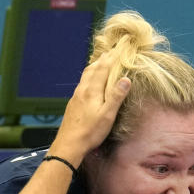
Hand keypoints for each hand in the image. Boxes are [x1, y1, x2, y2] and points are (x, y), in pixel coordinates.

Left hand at [49, 43, 130, 163]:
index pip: (103, 69)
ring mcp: (76, 96)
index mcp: (92, 90)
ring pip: (85, 75)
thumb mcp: (107, 115)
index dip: (111, 58)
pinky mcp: (73, 103)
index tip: (119, 49)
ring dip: (94, 66)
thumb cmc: (90, 132)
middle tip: (110, 52)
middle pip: (92, 69)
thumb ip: (116, 96)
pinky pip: (82, 83)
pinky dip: (89, 76)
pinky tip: (90, 82)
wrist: (69, 144)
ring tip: (100, 62)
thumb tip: (125, 78)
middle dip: (102, 59)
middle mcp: (82, 90)